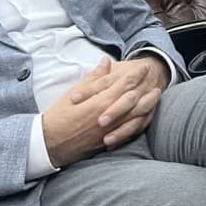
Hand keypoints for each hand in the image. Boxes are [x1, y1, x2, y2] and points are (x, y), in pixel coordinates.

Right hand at [42, 56, 167, 167]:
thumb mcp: (74, 92)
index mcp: (100, 101)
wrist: (50, 143)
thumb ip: (94, 78)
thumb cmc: (59, 116)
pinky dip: (141, 122)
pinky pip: (131, 131)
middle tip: (155, 79)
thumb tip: (106, 62)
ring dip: (149, 105)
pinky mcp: (110, 141)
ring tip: (156, 96)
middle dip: (147, 88)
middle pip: (136, 100)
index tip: (144, 66)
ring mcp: (111, 130)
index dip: (137, 74)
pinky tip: (145, 116)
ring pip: (137, 116)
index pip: (125, 84)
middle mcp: (110, 116)